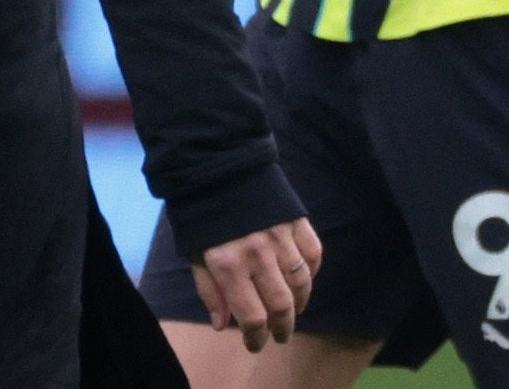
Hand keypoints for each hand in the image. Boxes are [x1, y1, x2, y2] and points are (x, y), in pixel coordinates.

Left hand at [191, 217, 323, 351]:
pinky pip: (313, 255)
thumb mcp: (195, 253)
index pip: (252, 316)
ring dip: (299, 305)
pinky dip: (311, 273)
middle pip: (281, 306)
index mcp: (228, 264)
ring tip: (292, 312)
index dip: (256, 338)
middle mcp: (257, 254)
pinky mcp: (296, 220)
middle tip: (280, 336)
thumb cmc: (202, 214)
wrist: (218, 164)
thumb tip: (222, 325)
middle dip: (282, 328)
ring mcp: (280, 236)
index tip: (255, 344)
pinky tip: (302, 280)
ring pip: (301, 284)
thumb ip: (209, 291)